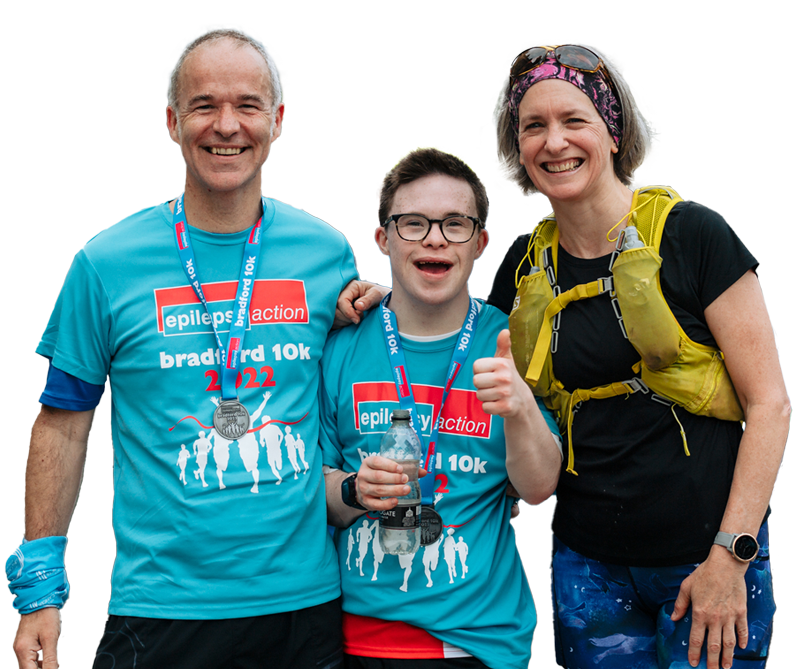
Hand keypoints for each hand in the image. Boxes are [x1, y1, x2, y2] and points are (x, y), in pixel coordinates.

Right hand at [13, 607, 60, 668]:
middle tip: (52, 667)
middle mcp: (19, 649)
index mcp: (23, 650)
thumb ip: (50, 658)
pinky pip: (30, 657)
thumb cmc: (45, 614)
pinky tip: (47, 660)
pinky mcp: (25, 642)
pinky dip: (38, 661)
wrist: (40, 599)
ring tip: (51, 665)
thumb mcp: (51, 638)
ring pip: (29, 664)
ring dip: (39, 667)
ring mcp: (21, 646)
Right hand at [334, 281, 389, 327]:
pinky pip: (332, 321)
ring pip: (332, 316)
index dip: (348, 312)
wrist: (381, 301)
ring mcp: (337, 302)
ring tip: (356, 319)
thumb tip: (358, 306)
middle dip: (346, 318)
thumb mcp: (377, 295)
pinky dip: (341, 324)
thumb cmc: (380, 296)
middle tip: (359, 319)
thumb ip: (369, 300)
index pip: (341, 300)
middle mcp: (340, 293)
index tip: (358, 320)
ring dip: (344, 322)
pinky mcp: (336, 310)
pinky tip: (350, 321)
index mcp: (350, 286)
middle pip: (334, 309)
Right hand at [354, 456, 424, 510]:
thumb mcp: (386, 467)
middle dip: (394, 478)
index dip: (389, 465)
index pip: (377, 462)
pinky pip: (376, 504)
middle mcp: (363, 475)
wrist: (362, 486)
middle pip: (379, 476)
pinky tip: (396, 501)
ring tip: (406, 490)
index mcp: (368, 463)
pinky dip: (386, 504)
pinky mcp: (366, 501)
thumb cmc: (377, 473)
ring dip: (394, 490)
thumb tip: (423, 472)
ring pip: (379, 490)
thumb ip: (404, 468)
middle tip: (406, 479)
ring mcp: (363, 489)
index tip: (401, 469)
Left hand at [473, 329, 531, 418]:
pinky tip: (498, 403)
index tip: (490, 374)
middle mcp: (505, 377)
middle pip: (475, 381)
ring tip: (496, 394)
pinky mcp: (505, 407)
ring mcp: (505, 393)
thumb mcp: (506, 360)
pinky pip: (485, 407)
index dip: (480, 372)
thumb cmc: (509, 377)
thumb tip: (505, 331)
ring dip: (485, 397)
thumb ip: (503, 345)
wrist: (522, 400)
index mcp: (502, 364)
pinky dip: (489, 407)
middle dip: (482, 385)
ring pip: (479, 395)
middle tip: (493, 385)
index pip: (476, 367)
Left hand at [671, 549, 749, 668]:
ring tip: (726, 667)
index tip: (693, 663)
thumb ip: (680, 605)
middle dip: (711, 661)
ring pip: (729, 642)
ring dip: (728, 656)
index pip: (695, 639)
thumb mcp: (686, 587)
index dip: (694, 653)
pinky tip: (741, 648)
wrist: (725, 565)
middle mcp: (715, 618)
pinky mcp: (741, 612)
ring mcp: (730, 616)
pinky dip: (743, 640)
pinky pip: (742, 630)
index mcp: (700, 613)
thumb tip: (673, 618)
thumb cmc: (704, 574)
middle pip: (713, 645)